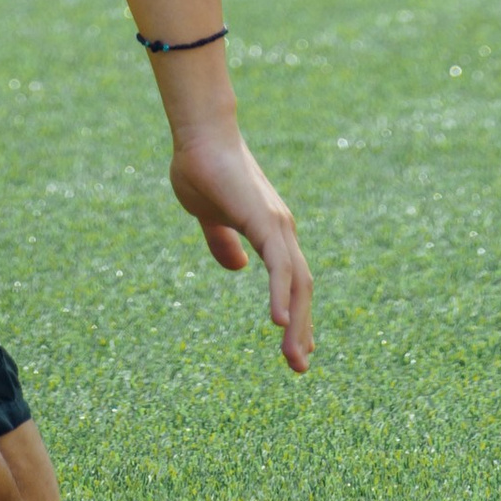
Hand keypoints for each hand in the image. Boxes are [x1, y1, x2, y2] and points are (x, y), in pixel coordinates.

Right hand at [167, 117, 313, 373]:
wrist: (198, 135)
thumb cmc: (201, 169)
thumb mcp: (209, 216)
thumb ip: (222, 241)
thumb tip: (237, 267)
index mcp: (270, 230)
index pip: (292, 279)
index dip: (297, 313)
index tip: (298, 346)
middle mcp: (281, 230)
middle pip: (301, 287)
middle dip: (302, 329)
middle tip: (299, 366)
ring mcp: (276, 224)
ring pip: (297, 282)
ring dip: (298, 323)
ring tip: (294, 359)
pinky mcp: (265, 220)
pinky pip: (280, 265)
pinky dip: (283, 294)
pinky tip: (280, 322)